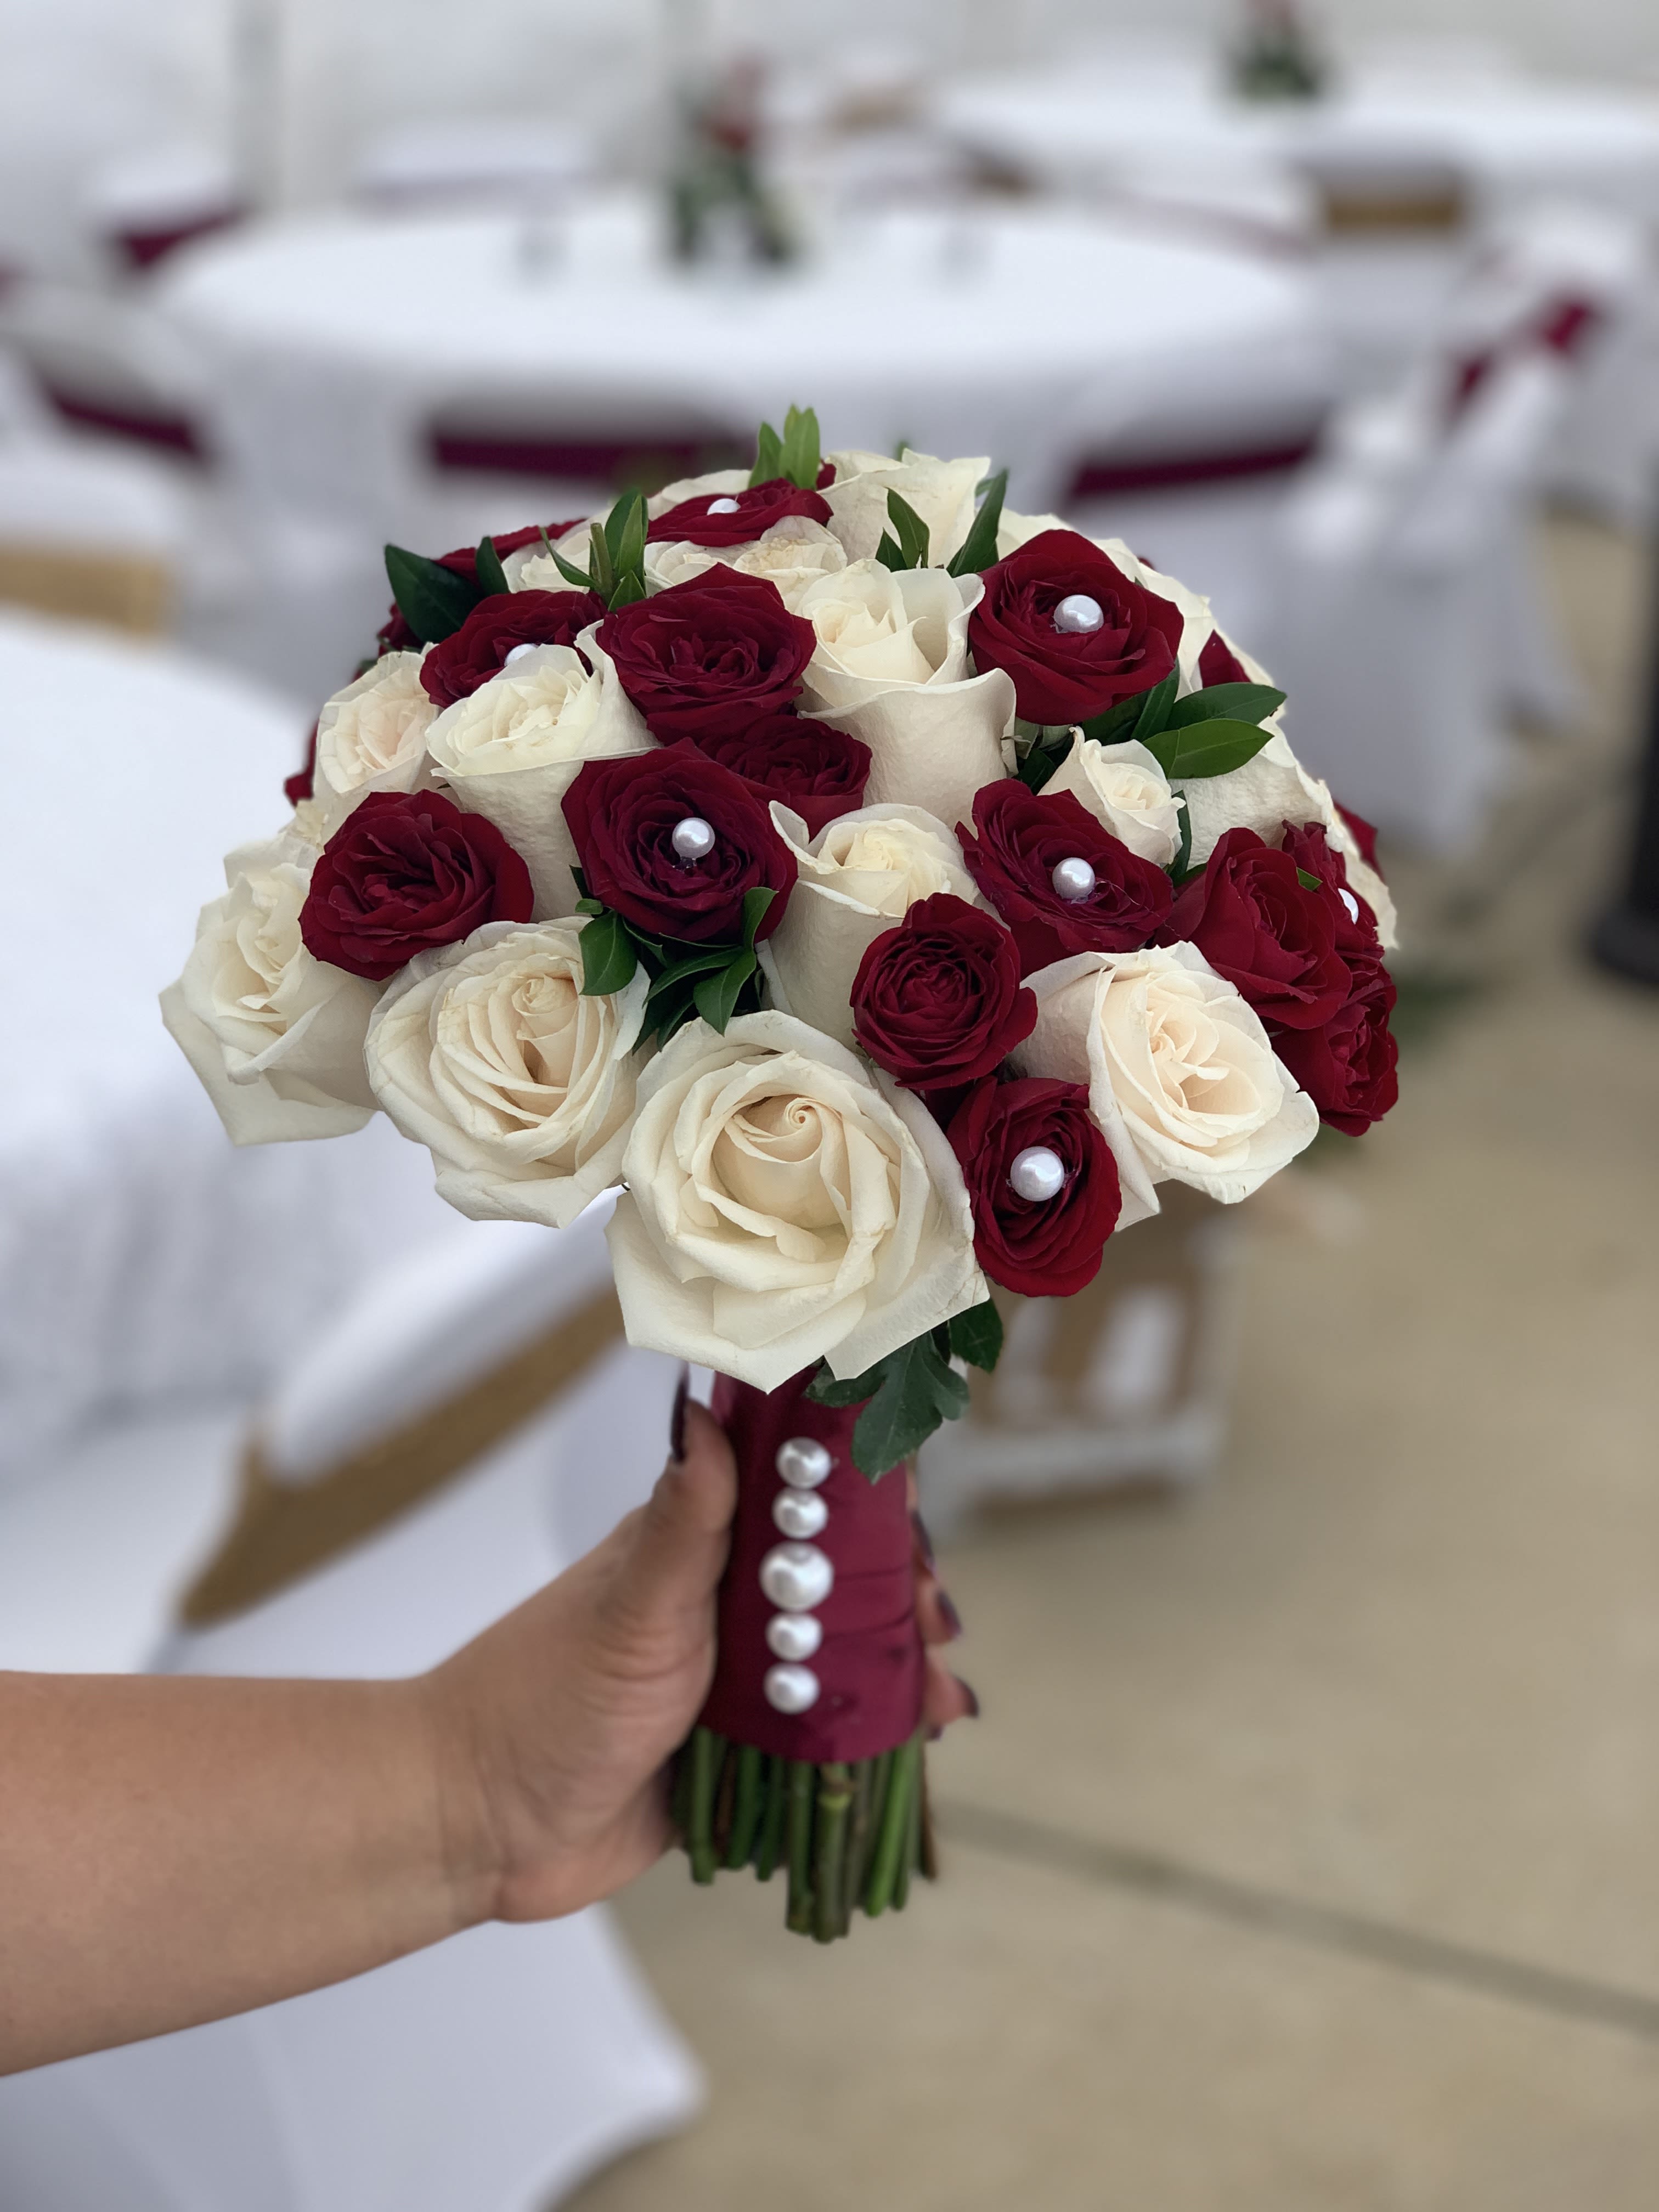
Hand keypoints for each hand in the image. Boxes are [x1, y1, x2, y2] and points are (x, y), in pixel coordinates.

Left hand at [425, 1400, 977, 1929]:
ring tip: (940, 1699)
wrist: (484, 1824)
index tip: (912, 1517)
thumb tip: (707, 1410)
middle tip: (937, 1625)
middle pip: (840, 1584)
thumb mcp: (631, 1604)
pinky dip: (874, 1735)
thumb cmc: (544, 1698)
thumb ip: (684, 1519)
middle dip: (900, 1598)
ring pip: (842, 1662)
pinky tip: (916, 1742)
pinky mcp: (741, 1754)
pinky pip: (824, 1738)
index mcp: (702, 1549)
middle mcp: (726, 1605)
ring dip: (899, 1670)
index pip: (802, 1498)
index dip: (866, 1501)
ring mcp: (738, 1681)